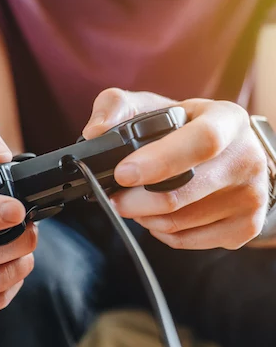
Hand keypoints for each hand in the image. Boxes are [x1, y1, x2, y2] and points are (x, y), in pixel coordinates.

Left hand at [83, 88, 269, 249]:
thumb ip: (116, 106)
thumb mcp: (153, 105)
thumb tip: (95, 132)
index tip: (123, 174)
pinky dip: (161, 231)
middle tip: (114, 196)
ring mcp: (252, 195)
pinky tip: (157, 215)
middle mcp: (247, 157)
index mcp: (228, 120)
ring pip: (179, 222)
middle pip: (182, 193)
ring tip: (135, 202)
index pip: (202, 142)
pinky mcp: (247, 226)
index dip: (159, 161)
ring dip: (144, 217)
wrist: (228, 153)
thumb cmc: (183, 128)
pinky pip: (187, 240)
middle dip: (134, 200)